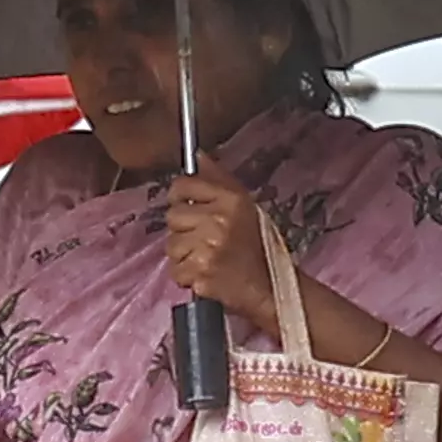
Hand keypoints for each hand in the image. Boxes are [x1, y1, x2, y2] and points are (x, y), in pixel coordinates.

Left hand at [163, 164, 288, 325]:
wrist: (270, 285)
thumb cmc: (257, 244)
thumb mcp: (244, 205)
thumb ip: (218, 179)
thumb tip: (197, 155)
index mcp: (230, 199)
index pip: (182, 185)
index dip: (180, 197)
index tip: (187, 206)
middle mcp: (218, 220)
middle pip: (172, 216)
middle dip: (183, 229)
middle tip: (203, 238)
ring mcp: (208, 248)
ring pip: (171, 245)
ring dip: (184, 254)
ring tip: (206, 257)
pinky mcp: (200, 274)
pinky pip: (176, 270)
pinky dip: (186, 275)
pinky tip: (205, 273)